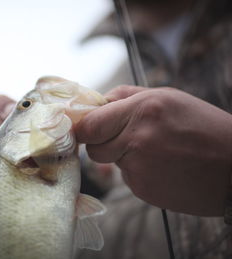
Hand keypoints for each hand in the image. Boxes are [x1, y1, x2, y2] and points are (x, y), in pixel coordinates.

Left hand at [75, 85, 231, 215]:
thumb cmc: (202, 126)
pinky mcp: (143, 189)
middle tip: (123, 137)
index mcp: (142, 110)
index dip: (83, 128)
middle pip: (93, 148)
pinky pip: (127, 177)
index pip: (89, 125)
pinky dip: (138, 172)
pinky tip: (163, 167)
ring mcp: (140, 168)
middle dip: (100, 142)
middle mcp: (137, 139)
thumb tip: (95, 104)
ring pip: (110, 162)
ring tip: (155, 150)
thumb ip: (125, 97)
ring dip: (122, 156)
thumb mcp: (167, 97)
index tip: (85, 129)